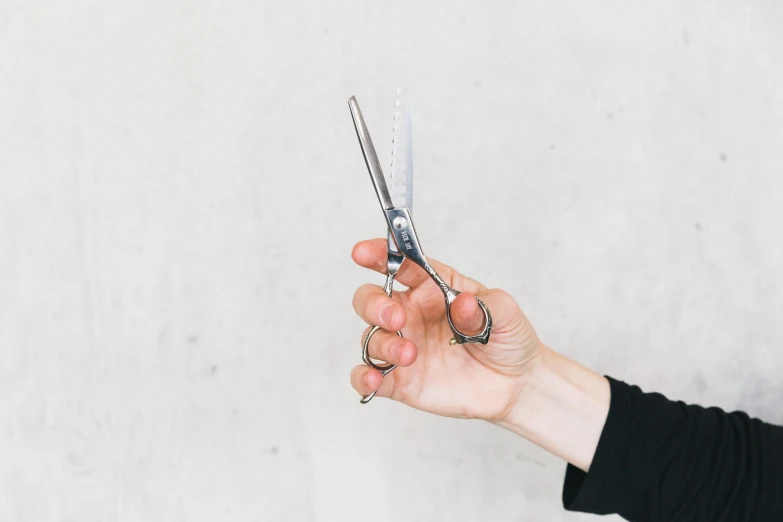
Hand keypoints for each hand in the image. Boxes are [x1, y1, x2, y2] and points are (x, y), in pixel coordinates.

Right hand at [350, 238, 542, 421]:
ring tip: (410, 355)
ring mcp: (403, 346)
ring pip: (370, 337)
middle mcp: (411, 314)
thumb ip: (485, 306)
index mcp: (431, 288)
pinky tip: (374, 380)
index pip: (399, 264)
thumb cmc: (508, 339)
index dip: (379, 254)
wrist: (516, 385)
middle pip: (371, 298)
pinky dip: (363, 377)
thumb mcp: (507, 314)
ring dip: (381, 344)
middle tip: (397, 319)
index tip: (363, 253)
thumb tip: (463, 303)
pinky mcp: (400, 380)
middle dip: (375, 304)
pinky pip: (367, 376)